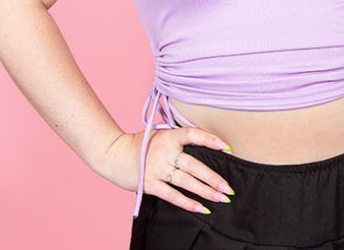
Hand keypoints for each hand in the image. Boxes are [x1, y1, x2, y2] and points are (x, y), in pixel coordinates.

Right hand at [94, 128, 235, 214]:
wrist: (114, 155)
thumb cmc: (141, 144)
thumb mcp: (160, 134)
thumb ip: (179, 139)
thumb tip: (205, 145)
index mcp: (169, 136)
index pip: (192, 135)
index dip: (210, 139)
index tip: (227, 147)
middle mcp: (164, 152)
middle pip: (193, 165)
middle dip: (213, 178)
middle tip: (229, 187)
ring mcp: (156, 169)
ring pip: (186, 182)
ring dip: (206, 191)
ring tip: (222, 198)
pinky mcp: (150, 184)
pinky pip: (173, 195)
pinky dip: (188, 203)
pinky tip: (202, 208)